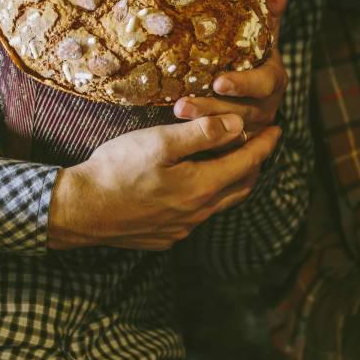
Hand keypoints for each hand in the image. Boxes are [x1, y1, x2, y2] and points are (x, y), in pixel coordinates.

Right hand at [47, 114, 280, 250]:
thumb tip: (237, 124)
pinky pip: (198, 215)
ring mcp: (182, 228)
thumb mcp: (160, 142)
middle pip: (241, 186)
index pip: (247, 162)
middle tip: (260, 143)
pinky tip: (196, 186)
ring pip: (220, 203)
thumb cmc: (118, 170)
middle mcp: (198, 212)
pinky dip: (208, 196)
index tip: (278, 129)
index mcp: (202, 186)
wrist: (81, 210)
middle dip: (255, 163)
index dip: (265, 144)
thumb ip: (201, 133)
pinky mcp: (165, 236)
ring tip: (234, 162)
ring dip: (233, 181)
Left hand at [173, 0, 288, 133]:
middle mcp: (263, 106)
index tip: (219, 81)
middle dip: (211, 109)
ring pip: (225, 130)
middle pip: (239, 112)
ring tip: (174, 112)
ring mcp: (247, 126)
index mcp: (272, 79)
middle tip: (182, 105)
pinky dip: (196, 137)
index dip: (242, 84)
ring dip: (199, 123)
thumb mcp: (262, 33)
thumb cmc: (252, 54)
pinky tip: (171, 130)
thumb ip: (269, 10)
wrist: (247, 89)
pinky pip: (215, 142)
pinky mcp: (231, 140)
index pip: (262, 85)